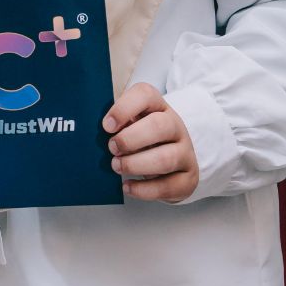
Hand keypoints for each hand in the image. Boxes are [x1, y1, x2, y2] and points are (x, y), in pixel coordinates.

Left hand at [102, 82, 199, 202]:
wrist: (172, 159)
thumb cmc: (143, 139)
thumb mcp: (131, 123)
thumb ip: (117, 123)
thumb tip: (97, 133)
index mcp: (158, 107)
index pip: (145, 95)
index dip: (123, 109)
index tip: (106, 126)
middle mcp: (176, 126)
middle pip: (159, 126)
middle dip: (130, 139)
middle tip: (111, 148)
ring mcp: (185, 152)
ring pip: (165, 159)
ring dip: (135, 164)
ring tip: (117, 166)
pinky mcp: (188, 178)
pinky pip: (168, 186)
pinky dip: (144, 190)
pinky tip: (127, 187)